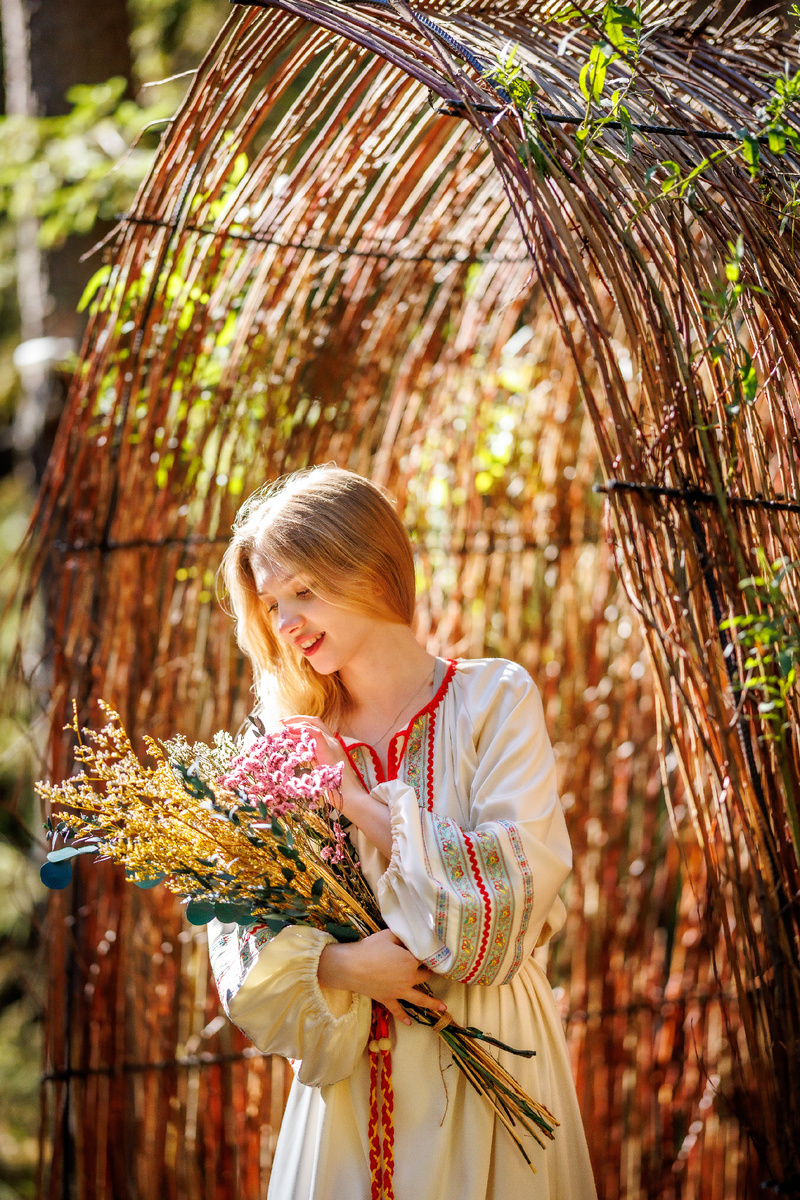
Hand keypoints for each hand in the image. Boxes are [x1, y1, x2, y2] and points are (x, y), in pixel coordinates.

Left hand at [283, 715, 392, 860]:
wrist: (351, 797)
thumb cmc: (337, 789)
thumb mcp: (322, 771)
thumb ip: (314, 761)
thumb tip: (300, 756)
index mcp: (331, 745)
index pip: (315, 727)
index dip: (300, 724)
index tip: (285, 727)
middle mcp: (333, 741)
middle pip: (314, 721)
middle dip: (296, 719)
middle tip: (280, 722)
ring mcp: (332, 744)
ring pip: (312, 724)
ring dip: (293, 725)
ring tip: (278, 730)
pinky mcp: (329, 749)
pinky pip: (314, 733)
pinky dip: (300, 730)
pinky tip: (288, 733)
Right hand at [318, 929, 447, 1025]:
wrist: (351, 967)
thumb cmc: (370, 948)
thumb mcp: (388, 935)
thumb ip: (403, 937)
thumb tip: (411, 938)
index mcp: (411, 961)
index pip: (424, 958)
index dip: (425, 954)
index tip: (430, 953)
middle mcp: (409, 978)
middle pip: (424, 976)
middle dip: (426, 972)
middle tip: (428, 970)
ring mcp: (399, 991)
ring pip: (420, 999)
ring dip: (432, 1004)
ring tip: (443, 1008)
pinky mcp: (388, 999)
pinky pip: (398, 1010)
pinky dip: (403, 1017)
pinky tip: (409, 1023)